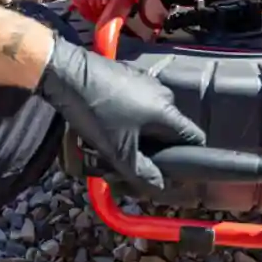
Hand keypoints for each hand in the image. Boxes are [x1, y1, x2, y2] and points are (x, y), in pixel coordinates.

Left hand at [37, 35, 204, 190]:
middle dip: (150, 154)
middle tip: (126, 169)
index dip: (187, 159)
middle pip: (168, 133)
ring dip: (134, 140)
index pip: (194, 138)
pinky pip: (136, 106)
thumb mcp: (118, 151)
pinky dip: (126, 122)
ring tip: (108, 152)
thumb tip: (160, 187)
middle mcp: (163, 94)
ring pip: (149, 121)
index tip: (171, 172)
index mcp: (168, 112)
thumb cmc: (96, 113)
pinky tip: (104, 129)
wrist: (68, 75)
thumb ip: (142, 173)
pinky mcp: (129, 78)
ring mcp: (146, 83)